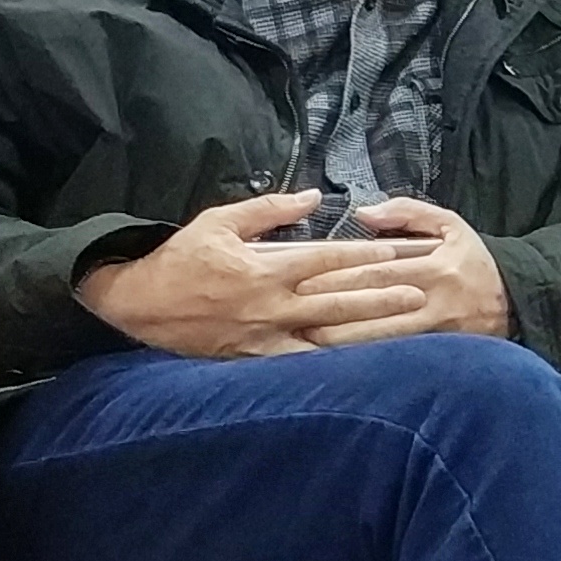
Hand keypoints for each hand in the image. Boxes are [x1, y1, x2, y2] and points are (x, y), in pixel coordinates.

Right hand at [77, 191, 432, 358]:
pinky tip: (361, 364)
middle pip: (337, 302)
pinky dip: (331, 362)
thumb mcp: (220, 221)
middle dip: (380, 298)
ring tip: (400, 331)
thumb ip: (269, 209)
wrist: (141, 305)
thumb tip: (312, 196)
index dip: (364, 255)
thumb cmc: (181, 259)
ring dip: (365, 334)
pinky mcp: (256, 358)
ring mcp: (265, 336)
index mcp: (265, 269)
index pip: (326, 261)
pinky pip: (301, 363)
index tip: (396, 252)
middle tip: (418, 294)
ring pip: (326, 337)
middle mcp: (271, 306)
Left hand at [310, 198, 510, 343]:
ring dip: (343, 342)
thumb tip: (364, 214)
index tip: (303, 283)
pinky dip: (367, 361)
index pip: (377, 273)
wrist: (518, 301)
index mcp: (436, 267)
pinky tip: (340, 362)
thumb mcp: (450, 225)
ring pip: (382, 340)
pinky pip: (397, 358)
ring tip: (307, 341)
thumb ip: (407, 212)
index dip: (337, 279)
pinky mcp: (440, 356)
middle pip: (373, 307)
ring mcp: (438, 334)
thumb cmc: (475, 263)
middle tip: (294, 314)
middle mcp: (435, 302)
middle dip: (329, 312)